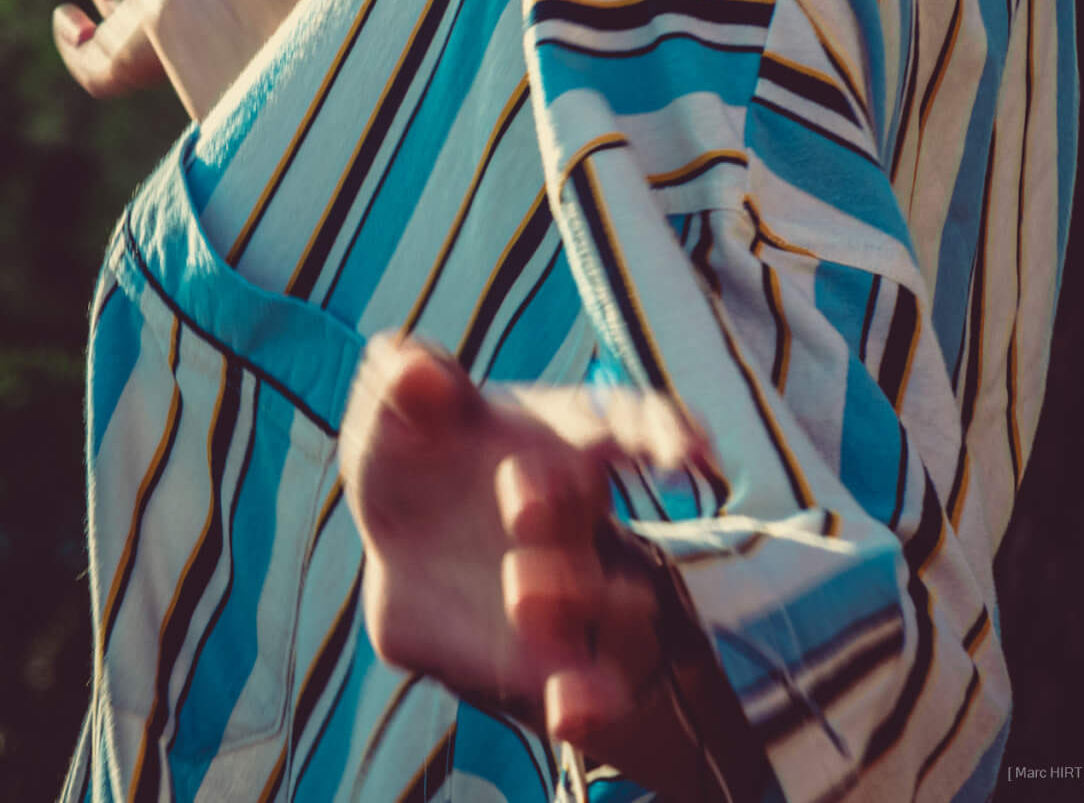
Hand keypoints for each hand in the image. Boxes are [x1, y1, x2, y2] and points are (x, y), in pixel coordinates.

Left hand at [339, 334, 710, 743]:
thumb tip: (418, 375)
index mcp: (553, 440)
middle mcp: (577, 517)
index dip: (660, 432)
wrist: (407, 548)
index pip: (621, 423)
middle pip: (595, 514)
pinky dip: (592, 701)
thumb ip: (402, 378)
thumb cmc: (419, 463)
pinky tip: (569, 709)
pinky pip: (593, 689)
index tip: (685, 451)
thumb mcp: (398, 410)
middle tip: (516, 504)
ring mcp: (573, 592)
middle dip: (564, 509)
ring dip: (578, 600)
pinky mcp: (550, 661)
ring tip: (520, 593)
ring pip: (615, 607)